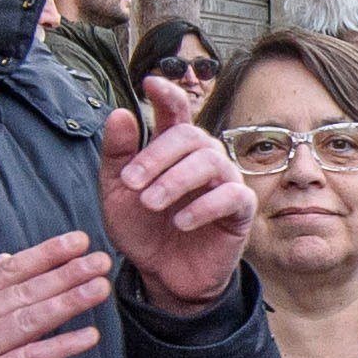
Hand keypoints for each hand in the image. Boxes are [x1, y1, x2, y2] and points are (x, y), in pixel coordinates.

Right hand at [0, 233, 111, 357]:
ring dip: (69, 302)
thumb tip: (10, 258)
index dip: (44, 254)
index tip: (79, 240)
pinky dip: (62, 346)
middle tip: (101, 260)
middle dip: (65, 274)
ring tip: (101, 288)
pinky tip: (91, 336)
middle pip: (21, 294)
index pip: (5, 274)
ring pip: (28, 321)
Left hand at [101, 78, 255, 315]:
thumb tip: (120, 113)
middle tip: (131, 183)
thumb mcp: (117, 193)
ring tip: (150, 204)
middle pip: (190, 135)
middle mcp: (204, 158)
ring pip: (210, 161)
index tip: (150, 83)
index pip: (176, 112)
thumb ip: (118, 156)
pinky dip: (202, 206)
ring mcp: (225, 181)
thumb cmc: (143, 229)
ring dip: (176, 180)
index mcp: (174, 150)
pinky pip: (230, 196)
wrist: (162, 273)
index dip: (167, 94)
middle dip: (157, 156)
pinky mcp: (240, 209)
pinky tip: (180, 222)